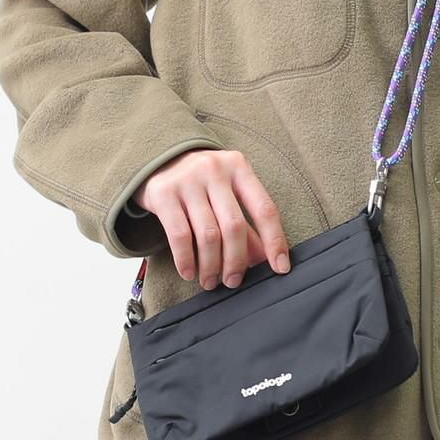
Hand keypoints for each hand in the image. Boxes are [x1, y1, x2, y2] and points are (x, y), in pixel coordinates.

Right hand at [131, 148, 290, 289]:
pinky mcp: (163, 193)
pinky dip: (186, 260)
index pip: (265, 209)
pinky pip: (179, 235)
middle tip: (233, 281)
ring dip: (211, 266)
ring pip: (208, 234)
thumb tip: (265, 260)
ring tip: (211, 281)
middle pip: (234, 226)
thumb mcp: (228, 194)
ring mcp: (188, 180)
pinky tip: (190, 273)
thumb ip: (246, 226)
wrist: (158, 158)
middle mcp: (215, 170)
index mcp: (239, 168)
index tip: (280, 268)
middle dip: (236, 261)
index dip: (275, 242)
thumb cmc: (203, 182)